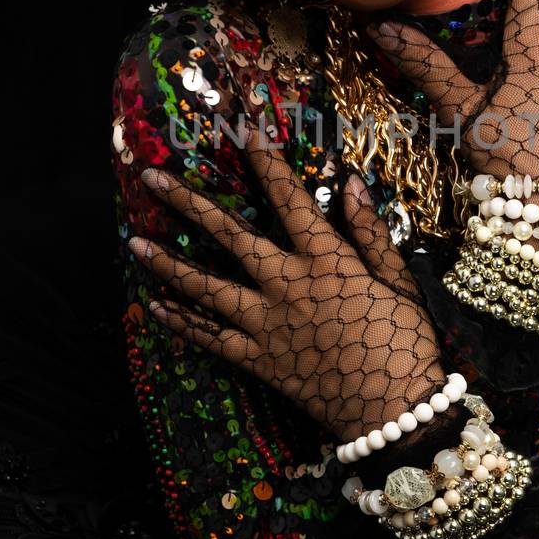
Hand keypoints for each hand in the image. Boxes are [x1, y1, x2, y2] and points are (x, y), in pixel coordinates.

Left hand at [127, 136, 447, 445]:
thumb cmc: (405, 343)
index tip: (245, 126)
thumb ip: (370, 232)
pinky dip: (182, 322)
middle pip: (230, 236)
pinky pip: (211, 338)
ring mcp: (267, 324)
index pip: (290, 198)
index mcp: (327, 260)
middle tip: (151, 176)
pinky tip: (155, 306)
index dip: (266, 159)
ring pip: (207, 287)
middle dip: (188, 202)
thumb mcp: (398, 280)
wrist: (394, 411)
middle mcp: (288, 285)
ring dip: (168, 263)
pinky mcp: (258, 359)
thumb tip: (350, 182)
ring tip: (134, 242)